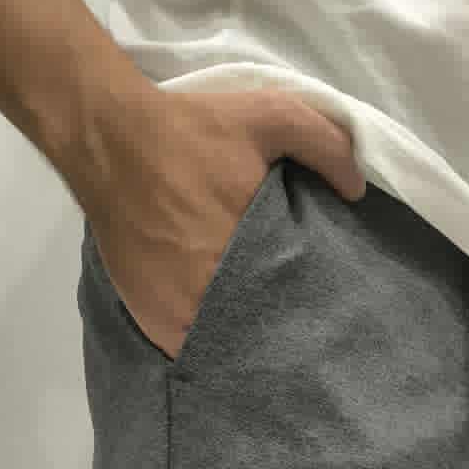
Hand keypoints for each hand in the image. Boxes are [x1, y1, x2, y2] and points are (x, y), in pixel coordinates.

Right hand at [78, 87, 365, 361]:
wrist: (112, 140)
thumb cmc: (193, 131)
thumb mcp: (269, 115)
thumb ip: (324, 145)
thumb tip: (356, 191)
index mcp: (256, 257)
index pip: (299, 307)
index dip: (309, 309)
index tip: (318, 303)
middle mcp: (219, 298)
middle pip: (264, 333)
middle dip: (278, 329)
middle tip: (291, 322)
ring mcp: (183, 317)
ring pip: (229, 349)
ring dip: (243, 343)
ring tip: (257, 331)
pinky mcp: (156, 324)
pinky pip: (192, 353)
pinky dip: (207, 349)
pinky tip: (218, 333)